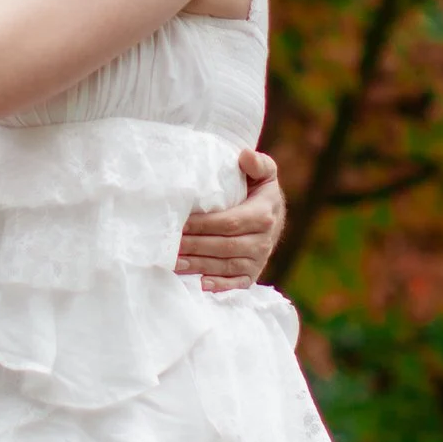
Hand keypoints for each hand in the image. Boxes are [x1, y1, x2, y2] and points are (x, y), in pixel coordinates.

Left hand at [176, 146, 283, 293]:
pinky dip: (218, 286)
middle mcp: (263, 241)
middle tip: (169, 246)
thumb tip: (245, 155)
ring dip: (199, 266)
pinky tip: (199, 285)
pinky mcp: (252, 275)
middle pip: (224, 246)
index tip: (180, 224)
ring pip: (226, 265)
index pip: (229, 222)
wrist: (273, 214)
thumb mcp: (264, 172)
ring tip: (174, 264)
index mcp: (263, 215)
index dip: (203, 225)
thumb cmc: (259, 189)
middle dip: (195, 246)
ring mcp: (259, 260)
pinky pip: (235, 283)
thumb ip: (257, 163)